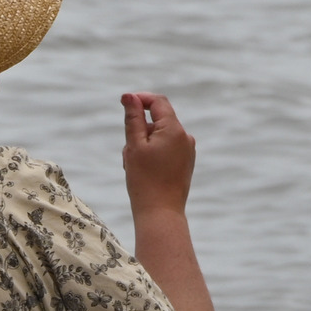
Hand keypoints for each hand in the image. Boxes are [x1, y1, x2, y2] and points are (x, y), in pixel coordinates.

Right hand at [121, 91, 195, 216]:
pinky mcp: (185, 163)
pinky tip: (144, 172)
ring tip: (133, 166)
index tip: (123, 102)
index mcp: (174, 130)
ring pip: (160, 136)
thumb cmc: (144, 180)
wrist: (161, 214)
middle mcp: (185, 137)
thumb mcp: (134, 145)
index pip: (158, 102)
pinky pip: (166, 149)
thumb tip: (129, 95)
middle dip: (139, 130)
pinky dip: (152, 153)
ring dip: (143, 143)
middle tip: (127, 152)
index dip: (140, 99)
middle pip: (158, 121)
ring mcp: (187, 151)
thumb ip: (133, 118)